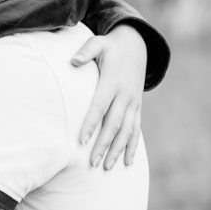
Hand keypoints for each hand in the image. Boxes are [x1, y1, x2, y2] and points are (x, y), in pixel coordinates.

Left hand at [71, 25, 145, 168]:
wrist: (138, 45)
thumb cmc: (111, 46)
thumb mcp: (98, 42)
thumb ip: (86, 51)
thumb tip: (72, 61)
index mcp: (113, 82)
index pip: (100, 107)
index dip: (91, 124)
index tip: (81, 140)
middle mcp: (125, 95)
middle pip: (114, 124)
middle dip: (103, 144)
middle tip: (91, 162)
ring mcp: (133, 103)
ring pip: (127, 131)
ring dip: (117, 150)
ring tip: (106, 167)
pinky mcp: (137, 107)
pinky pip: (136, 130)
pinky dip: (132, 146)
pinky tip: (128, 163)